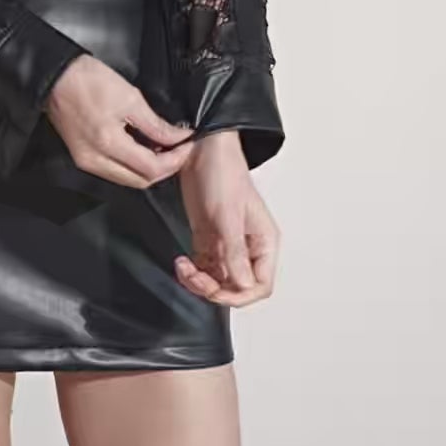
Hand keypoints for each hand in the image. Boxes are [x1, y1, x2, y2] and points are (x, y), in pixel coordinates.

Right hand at [45, 54, 194, 188]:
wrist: (55, 76)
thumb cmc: (88, 80)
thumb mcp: (130, 98)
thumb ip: (156, 124)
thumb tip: (178, 137)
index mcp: (108, 144)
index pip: (151, 168)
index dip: (174, 160)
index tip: (187, 145)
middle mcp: (95, 160)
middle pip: (140, 181)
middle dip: (164, 169)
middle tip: (179, 150)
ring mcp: (86, 162)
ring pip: (127, 180)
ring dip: (148, 169)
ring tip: (164, 149)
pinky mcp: (82, 157)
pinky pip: (114, 171)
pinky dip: (131, 165)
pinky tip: (142, 149)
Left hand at [173, 131, 280, 305]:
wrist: (200, 150)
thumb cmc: (222, 173)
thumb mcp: (228, 215)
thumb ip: (235, 252)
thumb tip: (244, 286)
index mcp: (263, 242)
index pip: (260, 285)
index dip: (239, 296)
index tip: (216, 290)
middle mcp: (248, 247)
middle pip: (237, 287)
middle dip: (214, 289)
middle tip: (194, 275)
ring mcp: (227, 245)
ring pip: (217, 281)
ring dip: (199, 282)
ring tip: (183, 267)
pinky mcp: (208, 240)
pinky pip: (202, 269)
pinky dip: (191, 272)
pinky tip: (181, 262)